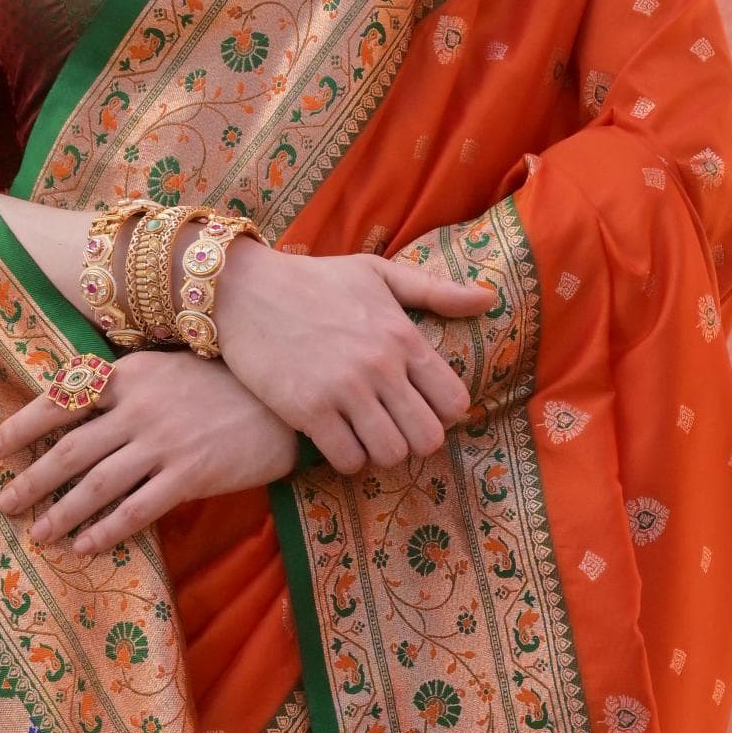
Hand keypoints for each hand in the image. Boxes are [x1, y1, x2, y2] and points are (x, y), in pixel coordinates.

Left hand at [0, 352, 296, 554]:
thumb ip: (125, 386)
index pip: (62, 399)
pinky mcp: (191, 474)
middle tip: (5, 502)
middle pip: (71, 449)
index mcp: (129, 375)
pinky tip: (87, 545)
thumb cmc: (224, 383)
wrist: (285, 400)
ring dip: (63, 512)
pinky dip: (107, 529)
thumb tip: (74, 404)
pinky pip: (137, 509)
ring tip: (40, 533)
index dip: (23, 425)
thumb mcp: (167, 369)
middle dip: (33, 479)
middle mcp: (140, 407)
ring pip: (98, 484)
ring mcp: (165, 442)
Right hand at [211, 239, 489, 471]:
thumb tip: (488, 299)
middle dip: (415, 441)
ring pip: (391, 454)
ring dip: (381, 453)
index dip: (442, 414)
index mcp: (403, 336)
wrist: (243, 290)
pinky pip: (347, 459)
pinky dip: (347, 459)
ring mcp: (344, 391)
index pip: (453, 402)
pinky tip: (337, 442)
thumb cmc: (313, 279)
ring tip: (367, 438)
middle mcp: (380, 366)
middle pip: (427, 438)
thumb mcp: (377, 273)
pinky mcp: (307, 410)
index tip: (421, 408)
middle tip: (394, 430)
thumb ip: (434, 290)